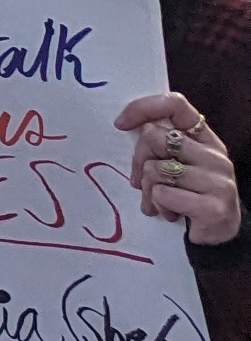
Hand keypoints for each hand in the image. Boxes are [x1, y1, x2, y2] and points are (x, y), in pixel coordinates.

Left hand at [120, 92, 244, 247]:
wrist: (219, 236)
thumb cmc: (191, 195)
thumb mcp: (179, 164)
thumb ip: (161, 144)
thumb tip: (128, 127)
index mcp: (206, 139)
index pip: (175, 104)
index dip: (143, 108)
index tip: (120, 124)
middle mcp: (216, 156)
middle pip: (155, 137)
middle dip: (138, 160)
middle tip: (139, 180)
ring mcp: (218, 182)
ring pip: (155, 169)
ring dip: (148, 189)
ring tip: (158, 201)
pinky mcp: (213, 208)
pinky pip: (164, 194)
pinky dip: (158, 205)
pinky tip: (170, 214)